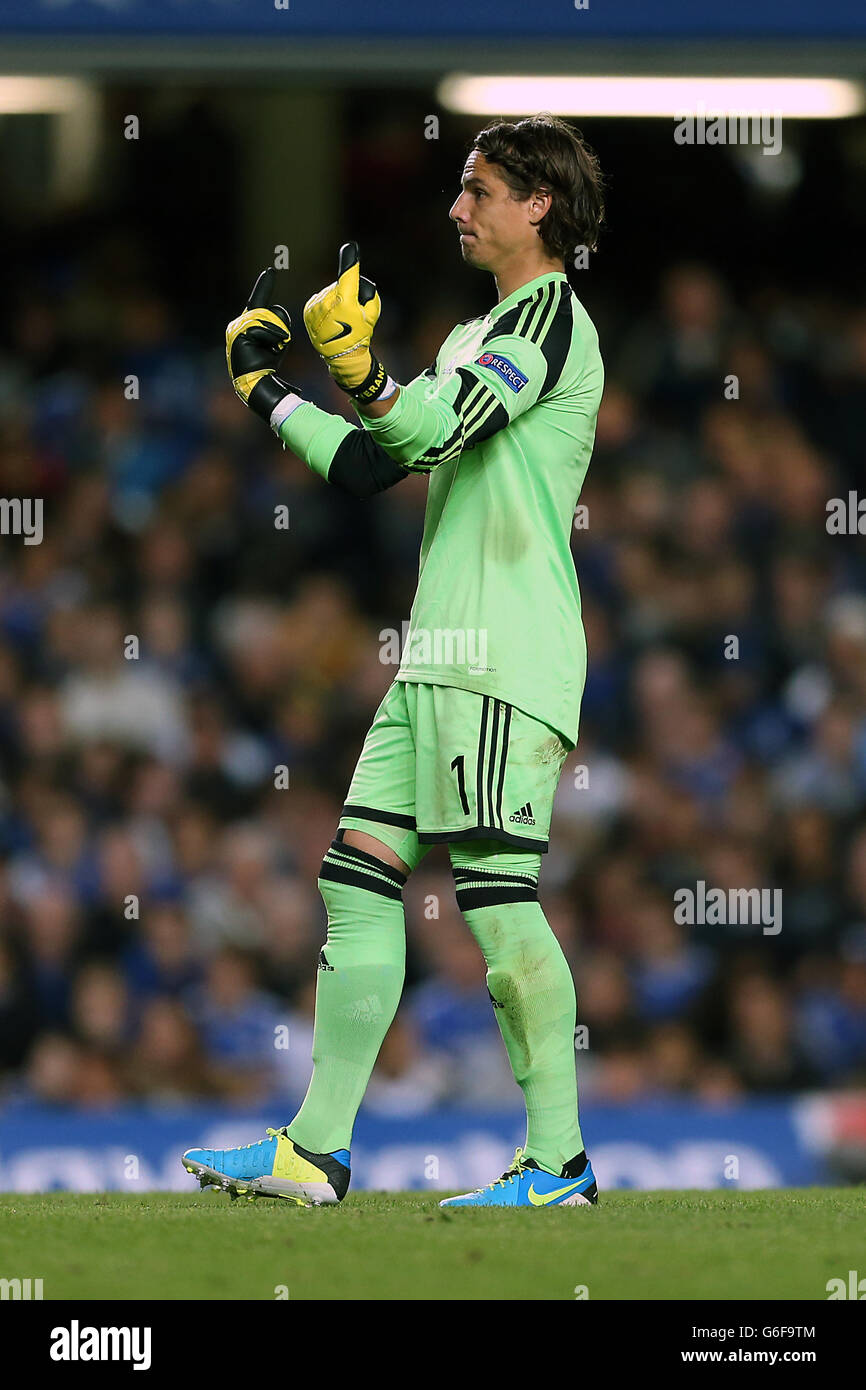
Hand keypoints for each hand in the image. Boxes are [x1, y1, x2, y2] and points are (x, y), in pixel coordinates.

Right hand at [226, 268, 292, 417]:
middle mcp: (239, 324)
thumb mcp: (277, 341)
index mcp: (248, 323)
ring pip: (265, 319)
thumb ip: (278, 327)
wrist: (258, 382)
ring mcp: (236, 329)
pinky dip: (271, 339)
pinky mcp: (238, 336)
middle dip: (279, 328)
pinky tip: (271, 349)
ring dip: (276, 335)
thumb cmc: (268, 364)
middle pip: (269, 312)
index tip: (271, 271)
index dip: (264, 286)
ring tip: (274, 350)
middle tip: (279, 346)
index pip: (259, 300)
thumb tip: (280, 317)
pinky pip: (261, 329)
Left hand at [303, 242, 381, 392]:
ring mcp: (315, 306)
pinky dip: (325, 306)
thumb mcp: (372, 314)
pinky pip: (319, 300)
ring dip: (334, 301)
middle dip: (346, 294)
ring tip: (339, 320)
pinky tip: (329, 319)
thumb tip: (357, 282)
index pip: (348, 275)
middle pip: (339, 286)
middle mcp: (327, 302)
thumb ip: (368, 293)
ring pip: (329, 293)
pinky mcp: (307, 310)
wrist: (341, 356)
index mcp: (345, 301)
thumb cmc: (360, 336)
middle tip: (351, 313)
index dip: (350, 261)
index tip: (350, 247)